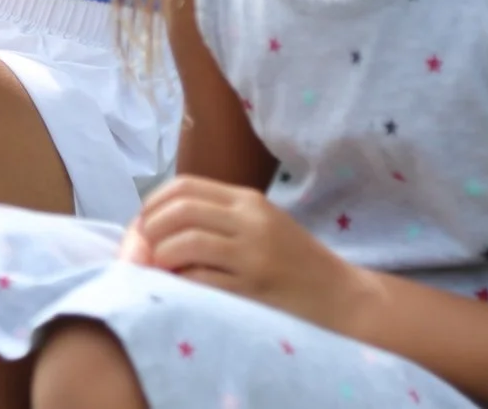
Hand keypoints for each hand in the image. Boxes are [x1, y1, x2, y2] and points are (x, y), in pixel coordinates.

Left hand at [119, 176, 373, 332]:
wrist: (344, 300)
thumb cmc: (295, 265)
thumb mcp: (259, 227)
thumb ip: (216, 219)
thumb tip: (153, 224)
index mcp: (248, 201)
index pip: (183, 187)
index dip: (152, 205)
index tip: (142, 226)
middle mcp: (250, 221)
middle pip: (178, 211)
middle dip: (149, 232)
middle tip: (143, 253)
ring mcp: (254, 255)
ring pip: (185, 242)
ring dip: (161, 258)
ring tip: (160, 272)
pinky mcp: (256, 288)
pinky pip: (202, 280)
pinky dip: (181, 283)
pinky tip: (180, 290)